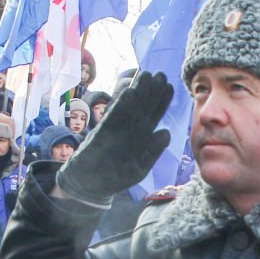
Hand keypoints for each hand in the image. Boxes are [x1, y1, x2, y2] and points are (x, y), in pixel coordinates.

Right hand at [56, 71, 173, 206]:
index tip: (170, 86)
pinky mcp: (102, 132)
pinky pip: (114, 116)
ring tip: (147, 75)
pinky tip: (129, 92)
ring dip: (138, 91)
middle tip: (161, 74)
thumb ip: (153, 152)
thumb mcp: (139, 168)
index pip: (154, 115)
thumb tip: (165, 132)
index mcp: (141, 138)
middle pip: (143, 107)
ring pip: (130, 107)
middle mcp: (129, 130)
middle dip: (152, 91)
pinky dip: (121, 105)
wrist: (89, 184)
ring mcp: (116, 129)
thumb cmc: (115, 177)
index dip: (162, 101)